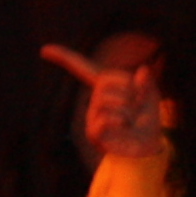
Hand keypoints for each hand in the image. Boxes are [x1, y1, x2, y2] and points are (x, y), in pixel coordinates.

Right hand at [42, 41, 166, 158]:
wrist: (148, 146)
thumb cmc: (146, 119)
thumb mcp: (151, 96)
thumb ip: (146, 82)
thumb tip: (142, 70)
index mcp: (106, 86)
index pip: (82, 68)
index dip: (64, 57)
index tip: (45, 50)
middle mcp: (95, 99)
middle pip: (103, 81)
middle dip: (127, 90)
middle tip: (138, 104)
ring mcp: (91, 116)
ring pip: (104, 100)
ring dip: (127, 108)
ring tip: (132, 119)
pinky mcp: (93, 133)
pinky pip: (103, 119)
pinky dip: (121, 120)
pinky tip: (125, 126)